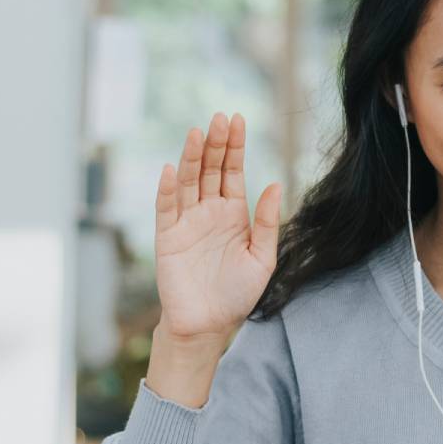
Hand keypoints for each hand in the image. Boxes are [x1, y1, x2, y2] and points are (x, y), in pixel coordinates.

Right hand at [153, 112, 282, 343]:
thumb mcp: (262, 258)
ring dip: (192, 158)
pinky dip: (168, 189)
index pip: (233, 171)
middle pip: (210, 170)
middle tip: (220, 118)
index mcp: (234, 214)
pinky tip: (173, 170)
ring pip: (188, 182)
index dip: (235, 146)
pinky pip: (166, 209)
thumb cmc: (237, 294)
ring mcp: (186, 223)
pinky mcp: (167, 238)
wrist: (209, 325)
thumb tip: (276, 184)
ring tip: (197, 133)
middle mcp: (209, 212)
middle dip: (215, 144)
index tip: (238, 120)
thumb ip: (268, 222)